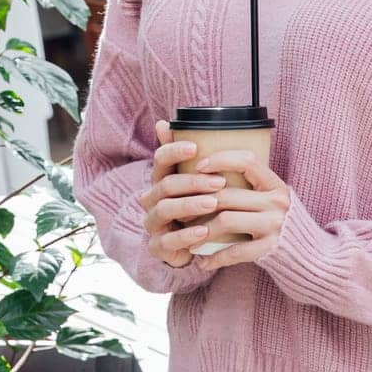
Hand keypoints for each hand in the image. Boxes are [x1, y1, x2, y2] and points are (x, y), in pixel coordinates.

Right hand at [138, 120, 229, 268]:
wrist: (188, 248)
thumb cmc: (194, 210)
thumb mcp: (194, 182)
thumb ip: (187, 157)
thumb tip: (163, 122)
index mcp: (161, 180)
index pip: (160, 160)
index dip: (174, 151)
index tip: (195, 147)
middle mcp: (152, 199)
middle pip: (166, 184)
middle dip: (193, 181)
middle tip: (219, 181)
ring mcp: (153, 223)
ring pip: (165, 209)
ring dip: (190, 204)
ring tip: (213, 203)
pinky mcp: (158, 246)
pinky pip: (168, 240)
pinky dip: (186, 235)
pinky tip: (204, 232)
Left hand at [186, 149, 291, 270]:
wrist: (313, 258)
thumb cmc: (284, 226)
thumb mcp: (274, 201)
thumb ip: (252, 189)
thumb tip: (211, 173)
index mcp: (276, 185)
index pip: (247, 161)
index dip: (221, 159)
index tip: (198, 167)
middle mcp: (277, 202)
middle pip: (228, 195)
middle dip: (198, 202)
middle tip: (180, 211)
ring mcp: (275, 225)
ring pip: (227, 220)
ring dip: (202, 230)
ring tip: (188, 238)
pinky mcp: (271, 248)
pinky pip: (236, 251)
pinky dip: (216, 257)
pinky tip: (202, 262)